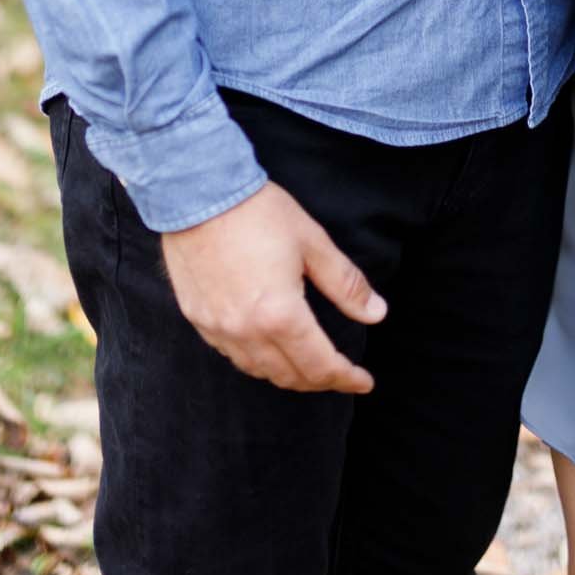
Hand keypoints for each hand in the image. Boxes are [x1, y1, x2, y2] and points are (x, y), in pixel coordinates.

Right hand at [161, 182, 385, 394]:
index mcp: (281, 315)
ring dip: (288, 374)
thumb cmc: (259, 212)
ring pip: (258, 371)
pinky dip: (256, 360)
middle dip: (320, 380)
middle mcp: (247, 332)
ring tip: (308, 366)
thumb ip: (345, 284)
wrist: (198, 192)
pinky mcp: (197, 319)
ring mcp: (218, 328)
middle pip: (289, 376)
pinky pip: (232, 354)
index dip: (346, 378)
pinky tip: (266, 348)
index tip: (364, 382)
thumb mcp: (312, 242)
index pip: (320, 366)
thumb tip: (377, 314)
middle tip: (341, 374)